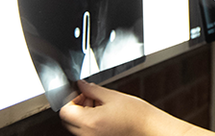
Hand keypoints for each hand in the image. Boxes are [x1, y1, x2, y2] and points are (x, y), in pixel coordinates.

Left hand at [60, 81, 201, 135]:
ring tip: (99, 105)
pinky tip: (103, 114)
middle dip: (75, 106)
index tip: (80, 92)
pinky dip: (89, 122)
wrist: (150, 128)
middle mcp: (88, 134)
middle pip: (67, 119)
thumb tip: (80, 84)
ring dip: (82, 114)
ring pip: (75, 126)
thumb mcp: (112, 96)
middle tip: (89, 97)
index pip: (64, 110)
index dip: (70, 99)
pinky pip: (85, 131)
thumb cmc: (137, 115)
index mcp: (89, 121)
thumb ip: (92, 89)